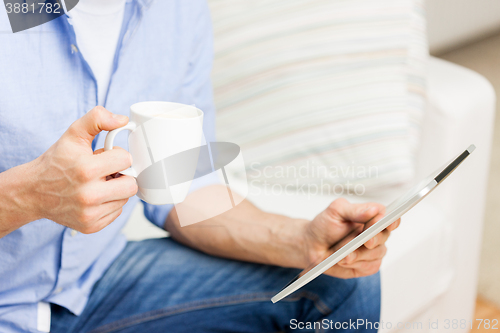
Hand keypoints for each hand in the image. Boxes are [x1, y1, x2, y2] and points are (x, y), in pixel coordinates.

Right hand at [26, 106, 137, 232]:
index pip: (126, 159)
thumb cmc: (57, 161)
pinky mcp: (91, 226)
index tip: (105, 157)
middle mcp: (88, 195)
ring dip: (116, 190)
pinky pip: (117, 212)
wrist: (33, 191)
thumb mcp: (73, 134)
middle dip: (121, 175)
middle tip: (106, 172)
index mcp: (86, 170)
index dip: (117, 155)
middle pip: (131, 185)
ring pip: (125, 199)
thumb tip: (123, 120)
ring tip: (97, 184)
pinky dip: (109, 204)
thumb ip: (98, 119)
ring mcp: (90, 214)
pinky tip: (94, 197)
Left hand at [301, 198, 399, 278]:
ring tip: (342, 253)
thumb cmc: (324, 226)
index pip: (389, 216)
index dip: (390, 220)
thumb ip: (354, 210)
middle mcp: (375, 233)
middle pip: (385, 235)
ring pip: (377, 252)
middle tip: (365, 241)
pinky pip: (370, 266)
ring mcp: (373, 250)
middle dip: (373, 238)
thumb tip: (374, 210)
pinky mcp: (368, 264)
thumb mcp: (335, 211)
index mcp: (371, 216)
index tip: (384, 223)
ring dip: (359, 254)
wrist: (312, 246)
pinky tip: (343, 260)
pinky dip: (356, 264)